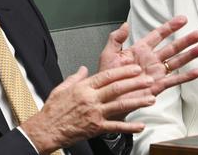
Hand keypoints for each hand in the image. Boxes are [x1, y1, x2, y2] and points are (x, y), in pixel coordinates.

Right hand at [21, 65, 154, 153]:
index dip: (123, 71)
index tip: (135, 68)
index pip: (107, 75)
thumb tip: (83, 69)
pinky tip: (140, 126)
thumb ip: (75, 77)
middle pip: (117, 88)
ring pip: (119, 106)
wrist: (46, 129)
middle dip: (135, 83)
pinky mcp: (96, 128)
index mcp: (84, 87)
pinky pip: (115, 127)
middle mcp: (91, 99)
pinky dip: (129, 127)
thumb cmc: (53, 110)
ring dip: (137, 102)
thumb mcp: (62, 88)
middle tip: (148, 80)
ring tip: (151, 99)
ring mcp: (94, 113)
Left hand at [98, 16, 197, 110]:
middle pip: (172, 48)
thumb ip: (116, 39)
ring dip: (190, 56)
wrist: (106, 99)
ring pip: (176, 62)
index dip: (170, 27)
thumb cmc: (107, 78)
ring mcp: (156, 73)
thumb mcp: (108, 55)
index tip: (183, 19)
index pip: (158, 35)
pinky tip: (197, 71)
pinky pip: (174, 81)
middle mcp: (151, 60)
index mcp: (140, 50)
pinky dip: (186, 77)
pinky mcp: (158, 87)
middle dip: (186, 41)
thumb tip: (125, 24)